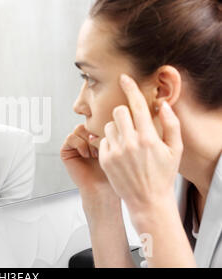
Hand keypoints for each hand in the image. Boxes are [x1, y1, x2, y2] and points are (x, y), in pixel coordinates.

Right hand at [60, 124, 116, 202]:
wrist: (102, 188)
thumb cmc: (113, 170)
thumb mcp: (118, 146)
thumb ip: (113, 130)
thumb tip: (113, 114)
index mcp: (97, 135)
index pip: (97, 120)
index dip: (104, 127)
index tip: (111, 141)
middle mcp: (85, 138)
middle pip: (88, 122)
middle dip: (96, 134)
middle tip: (103, 147)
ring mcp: (75, 144)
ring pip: (79, 129)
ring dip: (88, 140)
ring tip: (95, 153)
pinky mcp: (66, 150)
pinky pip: (70, 137)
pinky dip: (80, 144)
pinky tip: (86, 155)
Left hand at [98, 74, 182, 214]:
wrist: (147, 200)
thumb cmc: (162, 175)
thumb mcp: (175, 150)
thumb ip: (171, 124)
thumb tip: (163, 104)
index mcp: (148, 138)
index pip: (137, 105)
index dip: (130, 88)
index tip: (124, 78)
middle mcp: (130, 143)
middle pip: (118, 111)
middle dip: (124, 113)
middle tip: (130, 123)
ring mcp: (115, 151)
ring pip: (109, 125)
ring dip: (117, 128)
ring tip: (126, 142)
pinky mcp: (105, 159)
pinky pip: (103, 139)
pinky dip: (110, 142)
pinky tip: (120, 153)